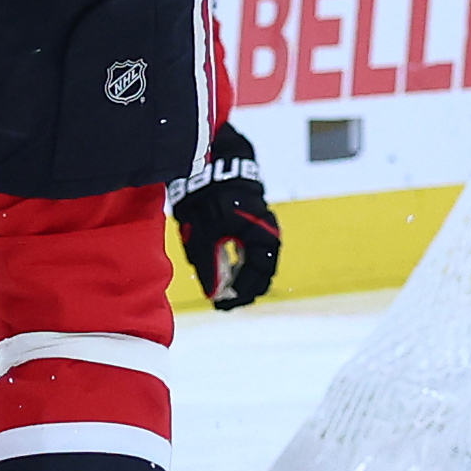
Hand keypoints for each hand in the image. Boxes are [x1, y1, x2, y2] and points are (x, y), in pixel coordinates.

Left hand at [172, 121, 279, 308]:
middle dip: (245, 288)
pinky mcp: (252, 221)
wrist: (208, 166)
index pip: (259, 274)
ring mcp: (261, 225)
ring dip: (244, 276)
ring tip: (226, 291)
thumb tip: (214, 295)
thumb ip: (210, 268)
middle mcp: (266, 231)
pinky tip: (227, 271)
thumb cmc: (206, 200)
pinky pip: (252, 248)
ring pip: (258, 260)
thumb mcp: (203, 238)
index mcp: (260, 235)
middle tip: (227, 302)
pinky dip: (242, 263)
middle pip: (262, 269)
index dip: (243, 293)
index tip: (225, 305)